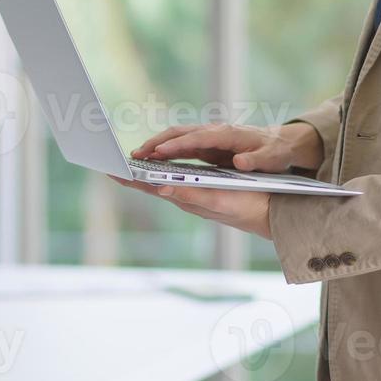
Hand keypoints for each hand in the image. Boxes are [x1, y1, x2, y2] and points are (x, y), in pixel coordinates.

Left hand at [109, 176, 272, 239]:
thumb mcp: (218, 201)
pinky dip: (164, 173)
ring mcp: (195, 196)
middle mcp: (187, 198)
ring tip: (129, 167)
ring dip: (146, 174)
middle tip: (111, 165)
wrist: (271, 215)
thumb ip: (191, 196)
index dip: (130, 178)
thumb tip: (161, 188)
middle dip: (132, 175)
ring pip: (163, 182)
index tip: (110, 170)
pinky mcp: (205, 192)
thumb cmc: (247, 207)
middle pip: (153, 184)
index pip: (151, 186)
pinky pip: (178, 181)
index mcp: (186, 198)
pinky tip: (161, 171)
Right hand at [132, 122, 321, 172]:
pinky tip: (153, 159)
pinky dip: (166, 149)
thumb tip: (240, 162)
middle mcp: (215, 131)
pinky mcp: (208, 144)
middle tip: (136, 154)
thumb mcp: (272, 157)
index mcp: (228, 134)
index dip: (177, 145)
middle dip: (157, 142)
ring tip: (137, 156)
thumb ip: (256, 160)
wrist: (283, 141)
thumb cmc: (277, 150)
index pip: (197, 138)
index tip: (159, 152)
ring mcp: (210, 137)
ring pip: (177, 137)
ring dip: (157, 145)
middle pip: (180, 133)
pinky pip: (182, 145)